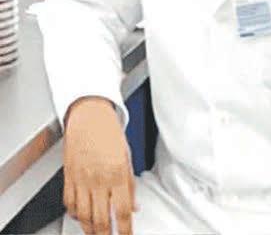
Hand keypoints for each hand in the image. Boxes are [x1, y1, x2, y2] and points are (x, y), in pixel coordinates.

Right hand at [63, 97, 135, 234]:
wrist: (88, 116)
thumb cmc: (109, 132)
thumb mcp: (128, 157)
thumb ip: (130, 185)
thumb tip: (134, 206)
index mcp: (117, 173)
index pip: (121, 210)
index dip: (125, 229)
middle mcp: (98, 179)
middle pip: (100, 218)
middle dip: (106, 234)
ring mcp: (80, 180)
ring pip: (83, 215)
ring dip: (90, 229)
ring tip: (96, 234)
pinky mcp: (68, 178)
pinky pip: (69, 203)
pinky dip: (74, 214)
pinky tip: (80, 218)